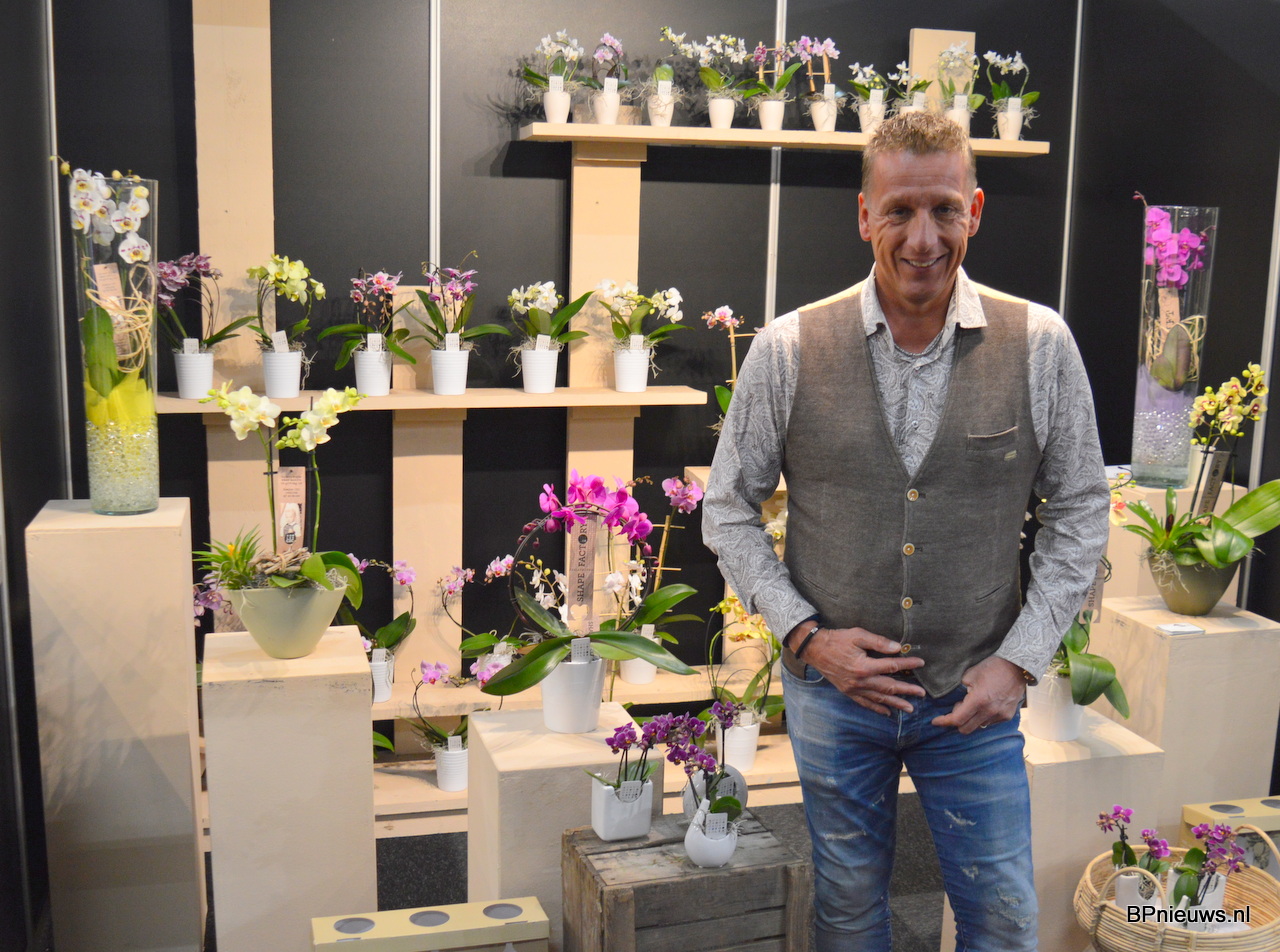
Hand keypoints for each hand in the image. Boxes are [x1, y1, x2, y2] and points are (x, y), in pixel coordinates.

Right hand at [795, 623, 925, 714]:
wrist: (815, 649)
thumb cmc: (837, 639)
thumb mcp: (858, 635)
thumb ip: (878, 642)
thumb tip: (897, 647)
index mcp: (864, 666)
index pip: (892, 666)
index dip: (908, 664)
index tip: (920, 663)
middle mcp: (861, 680)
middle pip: (889, 687)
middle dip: (907, 690)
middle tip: (922, 693)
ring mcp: (854, 688)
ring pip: (879, 698)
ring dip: (896, 703)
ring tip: (910, 708)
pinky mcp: (848, 692)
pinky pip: (865, 703)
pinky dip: (877, 709)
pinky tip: (887, 713)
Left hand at [931, 655, 1025, 733]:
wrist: (1016, 667)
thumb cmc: (991, 667)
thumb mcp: (969, 675)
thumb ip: (960, 690)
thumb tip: (954, 699)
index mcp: (978, 700)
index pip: (957, 719)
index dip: (944, 722)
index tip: (935, 722)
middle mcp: (989, 711)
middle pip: (966, 728)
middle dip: (957, 721)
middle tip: (958, 707)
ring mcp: (1000, 715)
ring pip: (978, 726)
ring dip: (971, 719)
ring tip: (973, 704)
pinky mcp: (1007, 716)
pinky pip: (990, 722)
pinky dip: (983, 717)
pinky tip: (985, 705)